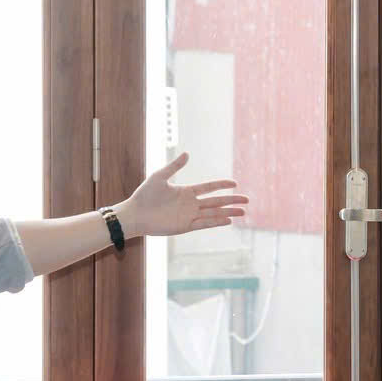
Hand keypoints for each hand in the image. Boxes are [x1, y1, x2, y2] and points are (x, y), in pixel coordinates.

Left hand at [116, 152, 247, 238]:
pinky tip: (228, 220)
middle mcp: (190, 204)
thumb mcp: (159, 177)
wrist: (135, 214)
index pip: (209, 188)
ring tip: (243, 212)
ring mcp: (189, 216)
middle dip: (231, 200)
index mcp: (186, 192)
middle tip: (247, 200)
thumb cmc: (144, 195)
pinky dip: (216, 222)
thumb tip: (188, 153)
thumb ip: (174, 166)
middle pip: (216, 201)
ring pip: (214, 213)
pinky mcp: (185, 226)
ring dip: (228, 212)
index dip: (222, 185)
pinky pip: (204, 224)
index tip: (234, 183)